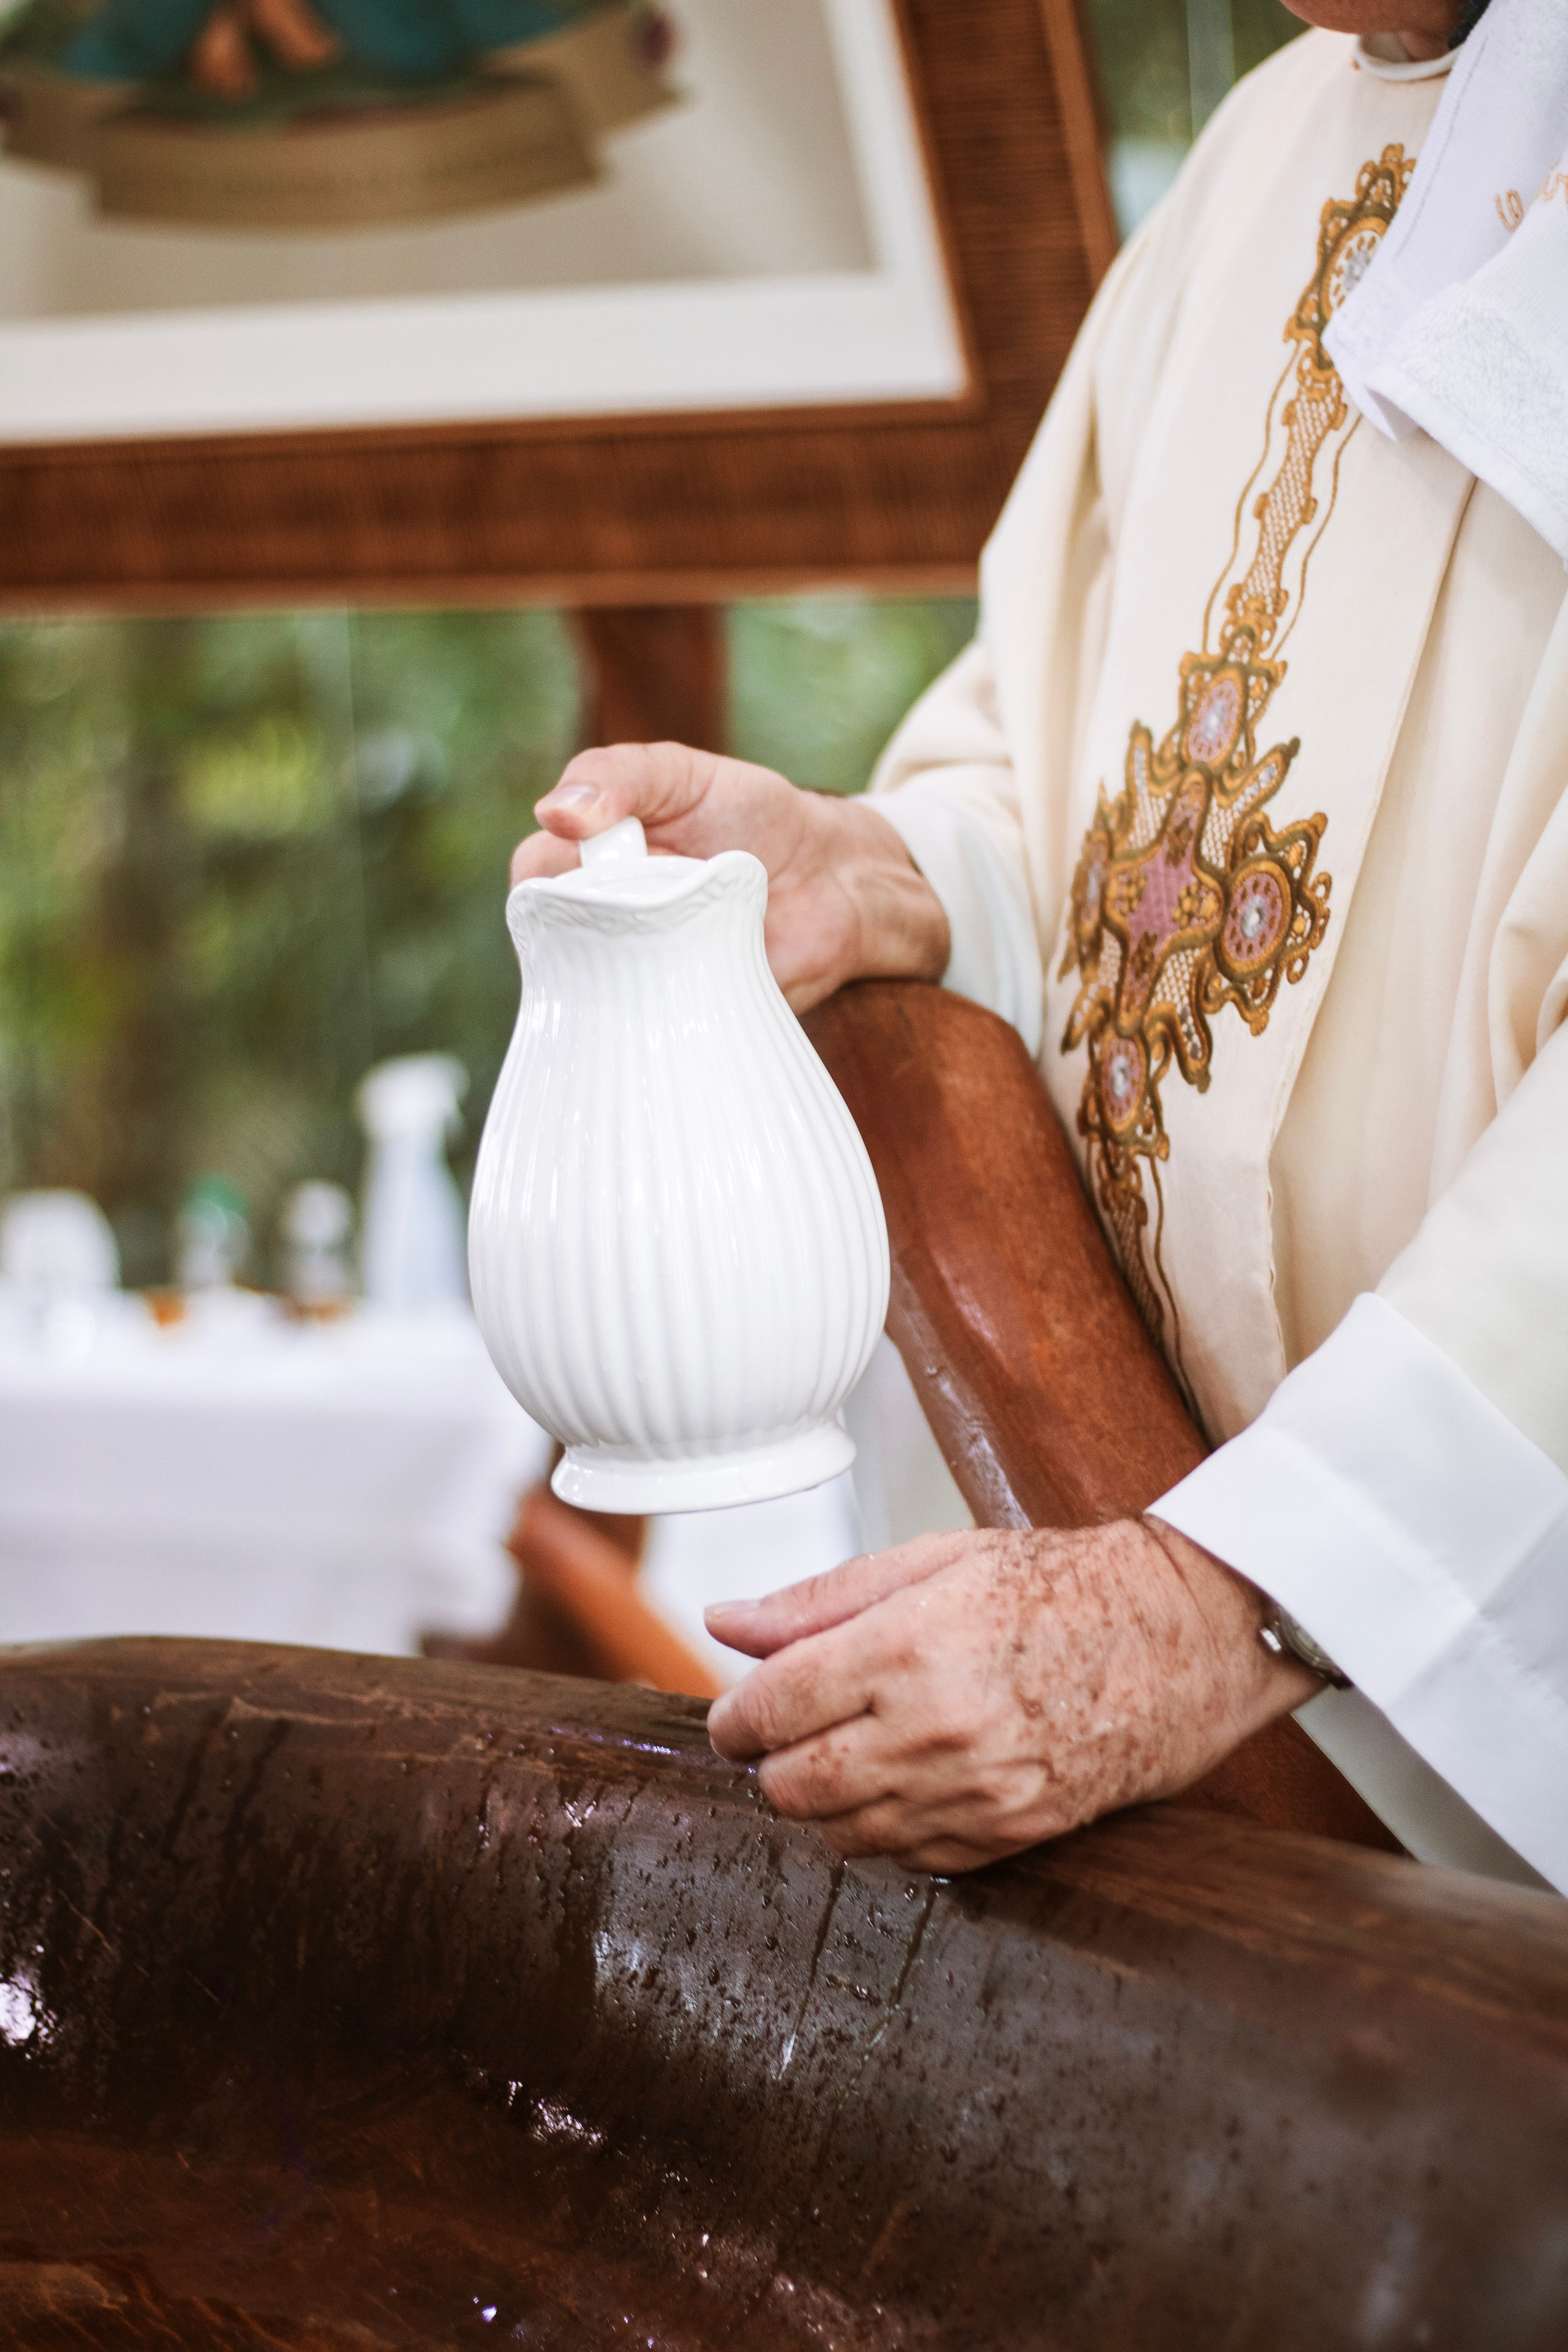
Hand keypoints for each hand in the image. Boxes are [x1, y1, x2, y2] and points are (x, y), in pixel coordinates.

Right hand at [511, 743, 948, 1013]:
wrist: (835, 878)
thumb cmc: (750, 816)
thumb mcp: (682, 775)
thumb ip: (620, 775)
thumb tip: (555, 810)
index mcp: (589, 864)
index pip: (533, 880)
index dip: (550, 877)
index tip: (599, 858)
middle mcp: (603, 924)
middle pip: (555, 940)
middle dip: (600, 916)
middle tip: (660, 889)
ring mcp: (639, 974)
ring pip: (597, 992)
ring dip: (637, 961)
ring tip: (692, 923)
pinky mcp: (679, 1016)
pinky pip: (651, 1028)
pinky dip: (672, 1006)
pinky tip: (703, 975)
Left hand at [704, 1519, 1317, 1871]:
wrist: (1178, 1639)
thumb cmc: (1058, 1588)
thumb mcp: (932, 1561)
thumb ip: (818, 1601)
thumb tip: (725, 1622)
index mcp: (905, 1648)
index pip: (767, 1710)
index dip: (734, 1717)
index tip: (738, 1712)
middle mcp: (933, 1730)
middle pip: (790, 1787)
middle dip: (770, 1762)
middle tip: (790, 1732)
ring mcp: (973, 1794)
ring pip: (839, 1834)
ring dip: (823, 1801)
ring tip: (849, 1751)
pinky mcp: (1006, 1837)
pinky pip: (904, 1858)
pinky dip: (883, 1830)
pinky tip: (903, 1782)